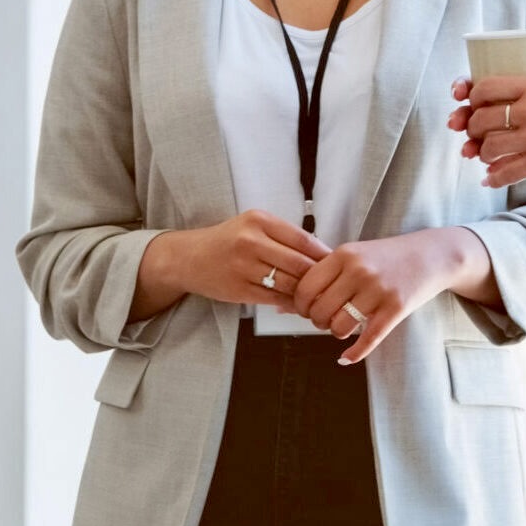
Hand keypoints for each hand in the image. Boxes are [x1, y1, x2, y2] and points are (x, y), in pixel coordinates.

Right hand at [138, 210, 329, 316]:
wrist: (188, 257)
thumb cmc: (226, 241)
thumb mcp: (252, 226)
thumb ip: (283, 237)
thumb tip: (321, 255)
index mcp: (259, 220)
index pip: (304, 239)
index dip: (324, 255)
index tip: (337, 265)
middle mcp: (251, 241)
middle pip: (300, 263)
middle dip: (319, 278)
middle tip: (332, 286)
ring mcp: (244, 266)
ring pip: (290, 284)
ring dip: (307, 294)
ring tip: (318, 298)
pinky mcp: (239, 289)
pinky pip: (275, 299)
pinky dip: (290, 305)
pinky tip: (297, 306)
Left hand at [293, 232, 466, 363]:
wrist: (430, 255)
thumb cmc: (384, 257)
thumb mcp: (352, 255)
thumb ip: (321, 275)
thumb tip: (280, 305)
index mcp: (342, 255)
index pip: (305, 288)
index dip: (299, 305)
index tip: (305, 309)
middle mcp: (358, 271)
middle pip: (320, 310)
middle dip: (317, 321)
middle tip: (324, 320)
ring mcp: (378, 290)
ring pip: (340, 326)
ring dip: (336, 333)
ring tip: (341, 327)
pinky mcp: (396, 308)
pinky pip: (368, 339)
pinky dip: (353, 354)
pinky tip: (345, 358)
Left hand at [449, 74, 525, 187]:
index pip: (485, 87)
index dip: (471, 97)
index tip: (470, 104)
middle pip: (480, 119)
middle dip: (471, 128)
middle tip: (474, 133)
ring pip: (488, 146)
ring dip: (481, 152)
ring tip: (484, 155)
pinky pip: (506, 172)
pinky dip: (493, 178)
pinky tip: (489, 179)